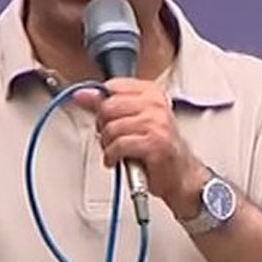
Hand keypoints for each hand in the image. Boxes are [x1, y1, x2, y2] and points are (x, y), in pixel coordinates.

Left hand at [74, 78, 207, 214]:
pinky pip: (118, 146)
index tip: (104, 118)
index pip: (113, 86)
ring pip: (111, 128)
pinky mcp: (154, 143)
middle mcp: (156, 105)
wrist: (179, 175)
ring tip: (115, 151)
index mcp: (152, 93)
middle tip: (111, 138)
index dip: (101, 105)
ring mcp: (157, 123)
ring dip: (107, 145)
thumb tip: (82, 94)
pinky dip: (111, 157)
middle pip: (108, 107)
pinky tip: (116, 160)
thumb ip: (106, 105)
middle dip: (103, 127)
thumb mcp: (132, 120)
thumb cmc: (157, 147)